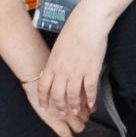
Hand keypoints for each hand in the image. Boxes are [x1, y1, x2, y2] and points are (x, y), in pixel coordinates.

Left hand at [35, 7, 109, 136]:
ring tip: (77, 112)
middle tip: (63, 113)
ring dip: (74, 106)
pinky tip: (92, 105)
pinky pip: (89, 90)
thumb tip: (54, 70)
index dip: (43, 100)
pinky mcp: (91, 70)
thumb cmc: (74, 31)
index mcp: (53, 64)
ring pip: (73, 96)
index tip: (44, 108)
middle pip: (58, 95)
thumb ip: (56, 62)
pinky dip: (91, 100)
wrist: (88, 22)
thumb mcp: (58, 47)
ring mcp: (77, 72)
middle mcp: (63, 71)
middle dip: (59, 107)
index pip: (44, 87)